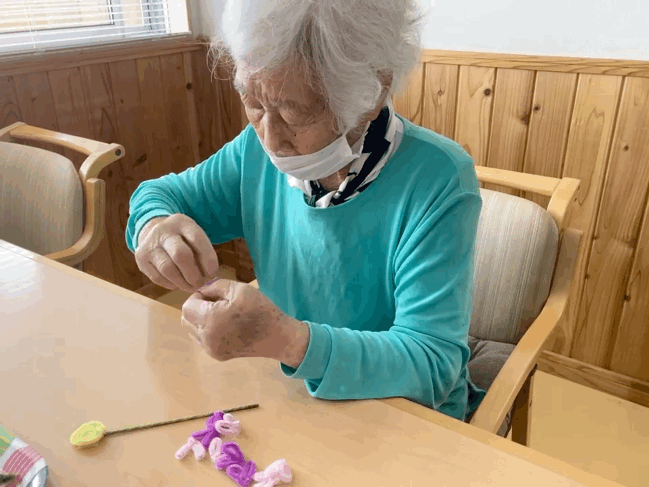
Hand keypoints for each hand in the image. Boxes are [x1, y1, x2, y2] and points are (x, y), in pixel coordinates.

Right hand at [135, 214, 218, 292]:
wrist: (153, 230)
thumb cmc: (181, 238)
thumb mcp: (193, 236)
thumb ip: (202, 252)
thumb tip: (210, 277)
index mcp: (182, 222)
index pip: (197, 239)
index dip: (208, 259)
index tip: (213, 272)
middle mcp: (163, 231)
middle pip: (180, 255)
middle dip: (193, 274)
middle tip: (200, 283)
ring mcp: (149, 244)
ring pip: (167, 269)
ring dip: (182, 283)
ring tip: (191, 287)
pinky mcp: (140, 258)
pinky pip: (157, 277)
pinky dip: (171, 284)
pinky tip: (178, 284)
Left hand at [181, 280, 309, 365]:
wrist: (277, 337)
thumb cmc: (260, 309)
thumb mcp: (239, 288)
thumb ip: (215, 286)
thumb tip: (201, 291)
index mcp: (210, 320)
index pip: (187, 306)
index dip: (198, 296)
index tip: (214, 295)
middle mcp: (206, 338)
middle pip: (186, 319)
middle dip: (196, 308)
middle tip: (217, 303)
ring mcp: (210, 349)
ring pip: (192, 330)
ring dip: (200, 320)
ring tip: (222, 315)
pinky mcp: (216, 356)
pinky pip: (201, 340)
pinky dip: (207, 330)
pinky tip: (225, 326)